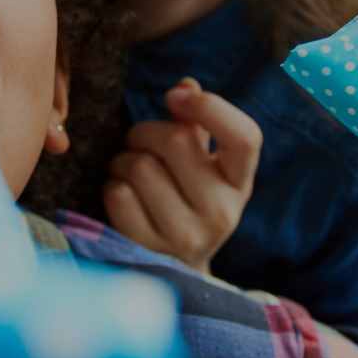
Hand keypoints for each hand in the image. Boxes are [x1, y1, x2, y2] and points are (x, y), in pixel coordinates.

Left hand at [105, 78, 261, 273]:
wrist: (178, 271)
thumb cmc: (188, 201)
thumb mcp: (205, 166)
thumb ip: (197, 124)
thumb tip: (186, 86)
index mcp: (240, 183)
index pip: (245, 137)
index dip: (212, 107)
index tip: (176, 97)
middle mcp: (222, 212)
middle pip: (175, 140)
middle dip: (145, 132)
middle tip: (140, 143)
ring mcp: (187, 235)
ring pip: (140, 166)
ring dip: (124, 159)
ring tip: (131, 172)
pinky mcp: (149, 249)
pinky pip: (117, 194)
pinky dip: (112, 185)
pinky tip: (123, 194)